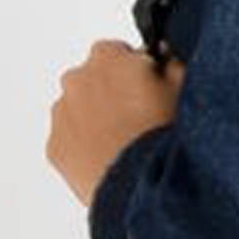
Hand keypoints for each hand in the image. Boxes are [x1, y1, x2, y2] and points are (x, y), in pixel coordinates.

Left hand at [46, 39, 185, 207]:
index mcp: (107, 57)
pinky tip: (111, 160)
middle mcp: (76, 80)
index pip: (119, 53)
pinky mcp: (55, 147)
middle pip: (93, 80)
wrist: (142, 184)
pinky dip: (85, 148)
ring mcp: (62, 114)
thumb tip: (164, 56)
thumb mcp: (184, 87)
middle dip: (112, 94)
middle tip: (138, 120)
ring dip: (96, 121)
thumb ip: (171, 61)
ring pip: (78, 111)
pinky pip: (69, 142)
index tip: (149, 90)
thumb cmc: (163, 135)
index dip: (137, 72)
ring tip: (125, 144)